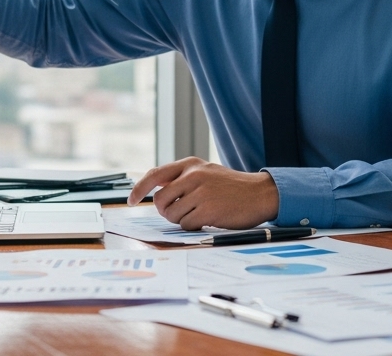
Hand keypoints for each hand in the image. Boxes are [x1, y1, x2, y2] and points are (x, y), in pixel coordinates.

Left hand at [128, 157, 280, 229]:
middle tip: (180, 212)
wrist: (260, 194)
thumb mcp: (206, 173)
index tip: (131, 199)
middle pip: (160, 200)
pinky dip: (194, 226)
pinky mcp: (208, 210)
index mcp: (191, 164)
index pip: (154, 175)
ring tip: (200, 213)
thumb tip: (155, 190)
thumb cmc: (232, 187)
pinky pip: (186, 225)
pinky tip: (208, 219)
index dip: (139, 189)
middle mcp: (193, 175)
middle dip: (166, 211)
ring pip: (172, 215)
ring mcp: (200, 193)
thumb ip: (182, 178)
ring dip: (182, 219)